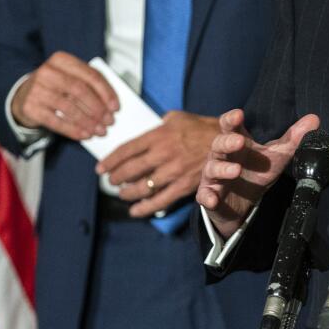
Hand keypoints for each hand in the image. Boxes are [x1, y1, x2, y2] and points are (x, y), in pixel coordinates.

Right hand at [10, 51, 117, 140]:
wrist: (23, 95)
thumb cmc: (56, 86)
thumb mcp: (70, 77)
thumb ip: (88, 84)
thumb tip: (110, 104)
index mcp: (62, 60)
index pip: (90, 75)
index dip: (106, 92)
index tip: (116, 107)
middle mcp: (47, 71)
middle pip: (80, 90)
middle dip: (97, 108)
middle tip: (109, 121)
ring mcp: (36, 89)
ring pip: (69, 107)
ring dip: (88, 121)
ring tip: (99, 131)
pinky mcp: (30, 107)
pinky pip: (55, 121)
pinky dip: (73, 130)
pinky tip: (84, 135)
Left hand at [96, 112, 219, 217]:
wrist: (227, 143)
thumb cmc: (202, 128)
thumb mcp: (178, 117)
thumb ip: (158, 124)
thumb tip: (146, 131)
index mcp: (159, 135)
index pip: (127, 149)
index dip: (111, 160)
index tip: (100, 168)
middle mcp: (163, 154)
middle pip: (130, 170)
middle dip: (116, 177)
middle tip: (110, 181)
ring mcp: (173, 172)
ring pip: (142, 187)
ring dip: (127, 193)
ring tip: (121, 193)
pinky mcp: (183, 186)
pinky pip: (160, 201)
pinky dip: (145, 208)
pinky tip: (135, 211)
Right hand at [195, 109, 319, 238]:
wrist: (242, 203)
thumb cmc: (257, 171)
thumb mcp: (277, 156)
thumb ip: (293, 139)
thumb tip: (315, 119)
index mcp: (237, 142)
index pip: (230, 126)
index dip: (232, 119)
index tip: (239, 114)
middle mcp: (222, 156)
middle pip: (219, 144)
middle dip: (227, 142)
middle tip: (239, 141)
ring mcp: (213, 176)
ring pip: (212, 168)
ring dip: (222, 169)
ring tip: (235, 170)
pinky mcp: (209, 195)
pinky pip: (205, 195)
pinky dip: (208, 196)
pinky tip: (212, 199)